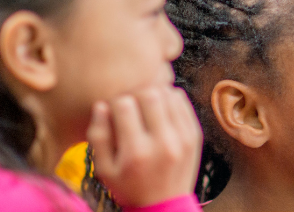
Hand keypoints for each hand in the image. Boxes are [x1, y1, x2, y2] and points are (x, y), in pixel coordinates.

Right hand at [86, 86, 202, 206]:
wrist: (165, 206)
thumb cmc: (129, 187)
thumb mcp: (104, 170)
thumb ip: (98, 137)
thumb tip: (101, 105)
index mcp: (137, 152)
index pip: (124, 105)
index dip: (115, 103)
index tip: (115, 113)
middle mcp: (163, 143)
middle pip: (149, 94)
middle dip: (135, 94)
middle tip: (131, 107)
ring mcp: (183, 138)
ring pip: (168, 93)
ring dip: (154, 94)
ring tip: (146, 109)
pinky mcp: (194, 135)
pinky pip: (182, 101)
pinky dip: (169, 99)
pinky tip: (160, 112)